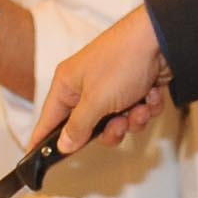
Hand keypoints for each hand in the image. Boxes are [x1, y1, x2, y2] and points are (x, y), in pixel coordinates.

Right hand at [33, 6, 172, 153]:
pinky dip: (146, 108)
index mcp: (68, 84)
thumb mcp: (96, 100)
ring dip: (131, 120)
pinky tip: (150, 95)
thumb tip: (62, 145)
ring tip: (139, 107)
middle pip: (88, 128)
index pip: (49, 119)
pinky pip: (135, 113)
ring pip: (116, 123)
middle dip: (109, 130)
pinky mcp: (134, 89)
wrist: (162, 40)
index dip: (42, 140)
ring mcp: (111, 87)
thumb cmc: (123, 59)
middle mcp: (87, 86)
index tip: (35, 158)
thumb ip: (77, 127)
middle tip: (118, 123)